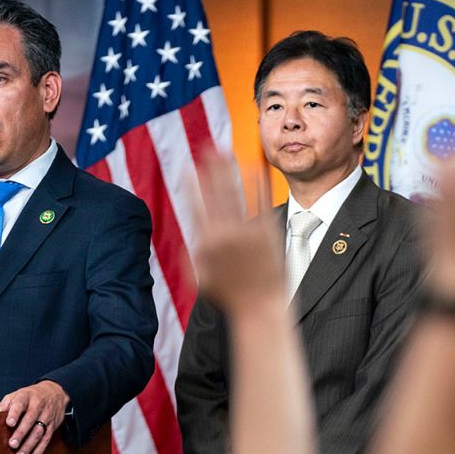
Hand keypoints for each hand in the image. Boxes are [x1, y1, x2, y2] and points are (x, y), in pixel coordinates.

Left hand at [0, 381, 69, 453]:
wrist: (54, 392)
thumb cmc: (30, 396)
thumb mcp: (17, 395)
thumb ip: (5, 405)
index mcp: (26, 397)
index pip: (20, 404)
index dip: (15, 413)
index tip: (9, 423)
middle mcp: (38, 406)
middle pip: (30, 420)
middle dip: (21, 433)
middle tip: (12, 444)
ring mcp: (46, 416)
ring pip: (38, 431)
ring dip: (29, 445)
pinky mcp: (52, 425)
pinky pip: (46, 438)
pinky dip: (40, 449)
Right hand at [192, 151, 285, 314]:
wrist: (259, 307)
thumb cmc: (229, 297)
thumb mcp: (200, 280)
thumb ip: (191, 258)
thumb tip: (187, 242)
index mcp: (205, 242)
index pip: (195, 205)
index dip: (192, 184)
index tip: (190, 167)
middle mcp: (224, 233)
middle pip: (215, 192)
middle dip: (210, 167)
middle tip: (208, 146)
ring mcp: (247, 230)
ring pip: (236, 192)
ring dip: (230, 168)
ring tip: (227, 151)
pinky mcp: (268, 231)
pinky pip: (261, 200)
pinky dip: (258, 182)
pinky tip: (255, 167)